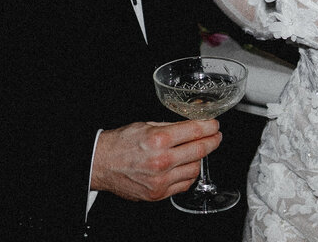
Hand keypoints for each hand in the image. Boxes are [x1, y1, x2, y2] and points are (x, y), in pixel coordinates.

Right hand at [89, 120, 221, 200]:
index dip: (210, 127)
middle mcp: (161, 161)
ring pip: (195, 169)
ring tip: (196, 151)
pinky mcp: (158, 193)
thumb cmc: (121, 143)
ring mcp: (160, 180)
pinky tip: (186, 166)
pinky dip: (189, 174)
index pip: (194, 131)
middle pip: (199, 150)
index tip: (215, 125)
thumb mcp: (147, 125)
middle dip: (212, 141)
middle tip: (215, 137)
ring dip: (199, 158)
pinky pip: (184, 184)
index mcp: (158, 139)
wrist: (101, 164)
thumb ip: (171, 126)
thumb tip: (193, 123)